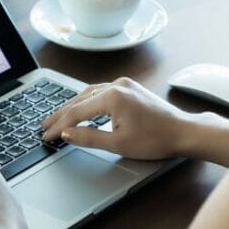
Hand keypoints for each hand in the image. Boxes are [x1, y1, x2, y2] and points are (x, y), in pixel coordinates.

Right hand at [41, 77, 190, 159]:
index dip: (59, 127)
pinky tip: (80, 109)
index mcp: (112, 96)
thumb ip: (89, 138)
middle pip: (80, 100)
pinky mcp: (129, 88)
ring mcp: (124, 84)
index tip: (47, 136)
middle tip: (44, 126)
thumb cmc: (156, 139)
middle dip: (61, 115)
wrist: (183, 132)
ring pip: (89, 94)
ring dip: (73, 107)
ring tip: (57, 119)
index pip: (76, 113)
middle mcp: (117, 85)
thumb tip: (67, 135)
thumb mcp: (118, 144)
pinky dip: (87, 102)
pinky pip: (101, 92)